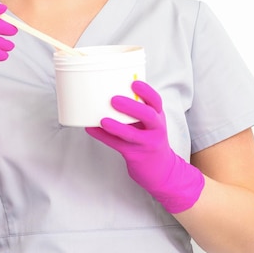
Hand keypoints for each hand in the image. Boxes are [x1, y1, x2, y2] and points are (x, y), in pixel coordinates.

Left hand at [85, 81, 204, 212]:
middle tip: (114, 99)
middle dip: (132, 106)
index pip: (156, 101)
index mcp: (157, 116)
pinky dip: (103, 137)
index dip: (146, 91)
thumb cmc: (150, 139)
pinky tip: (91, 129)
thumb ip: (136, 108)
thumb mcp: (150, 122)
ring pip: (132, 135)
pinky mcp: (136, 156)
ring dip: (116, 127)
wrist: (162, 170)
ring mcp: (146, 143)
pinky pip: (118, 146)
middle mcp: (155, 129)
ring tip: (102, 120)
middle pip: (148, 115)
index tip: (134, 83)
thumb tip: (109, 89)